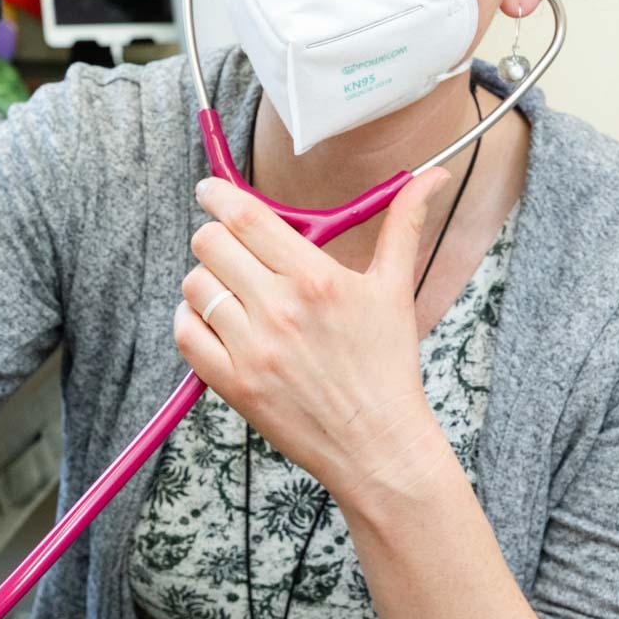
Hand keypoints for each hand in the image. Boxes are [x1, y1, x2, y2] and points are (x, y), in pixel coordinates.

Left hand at [172, 170, 451, 503]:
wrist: (378, 444)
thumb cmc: (387, 365)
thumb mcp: (395, 289)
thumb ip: (403, 224)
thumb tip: (433, 174)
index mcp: (315, 278)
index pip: (245, 216)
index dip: (217, 195)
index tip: (209, 191)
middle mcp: (279, 309)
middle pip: (209, 244)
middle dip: (214, 236)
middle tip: (229, 247)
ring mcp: (252, 349)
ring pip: (194, 286)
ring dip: (205, 280)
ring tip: (230, 290)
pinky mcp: (233, 384)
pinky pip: (185, 333)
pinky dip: (190, 320)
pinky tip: (214, 321)